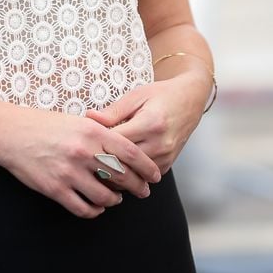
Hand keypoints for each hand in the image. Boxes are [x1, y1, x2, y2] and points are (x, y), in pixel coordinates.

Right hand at [0, 105, 160, 219]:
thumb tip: (124, 150)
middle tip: (142, 191)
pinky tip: (96, 206)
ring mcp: (69, 172)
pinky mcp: (56, 189)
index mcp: (91, 131)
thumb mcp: (76, 121)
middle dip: (136, 187)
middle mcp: (83, 152)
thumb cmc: (45, 125)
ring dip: (114, 200)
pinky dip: (94, 210)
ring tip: (115, 198)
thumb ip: (100, 133)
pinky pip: (84, 208)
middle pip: (121, 176)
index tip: (155, 176)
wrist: (12, 133)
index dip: (146, 167)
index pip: (129, 152)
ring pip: (105, 196)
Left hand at [85, 74, 206, 174]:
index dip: (97, 143)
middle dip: (102, 162)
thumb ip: (113, 111)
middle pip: (124, 163)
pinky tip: (115, 166)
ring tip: (96, 164)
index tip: (83, 141)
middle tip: (84, 158)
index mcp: (150, 124)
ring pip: (132, 175)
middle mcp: (160, 144)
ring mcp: (165, 158)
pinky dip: (128, 174)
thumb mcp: (136, 96)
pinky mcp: (167, 165)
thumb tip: (89, 118)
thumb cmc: (161, 94)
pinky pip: (142, 177)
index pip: (117, 142)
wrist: (190, 100)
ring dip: (114, 172)